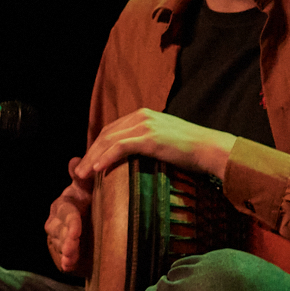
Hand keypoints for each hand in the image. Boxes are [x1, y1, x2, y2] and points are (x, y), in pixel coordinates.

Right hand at [44, 157, 91, 273]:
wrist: (100, 222)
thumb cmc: (95, 199)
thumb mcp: (92, 187)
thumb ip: (84, 177)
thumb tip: (75, 160)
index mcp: (67, 202)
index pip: (65, 211)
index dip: (70, 221)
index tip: (77, 230)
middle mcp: (58, 218)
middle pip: (59, 229)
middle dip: (67, 237)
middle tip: (75, 243)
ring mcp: (59, 235)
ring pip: (59, 243)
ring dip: (66, 250)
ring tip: (72, 257)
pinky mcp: (63, 250)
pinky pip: (61, 257)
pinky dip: (65, 261)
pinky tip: (69, 266)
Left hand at [74, 110, 235, 185]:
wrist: (211, 148)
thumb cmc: (193, 150)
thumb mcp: (166, 140)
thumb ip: (149, 142)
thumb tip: (137, 158)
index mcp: (144, 115)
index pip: (112, 129)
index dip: (97, 146)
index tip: (88, 163)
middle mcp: (142, 116)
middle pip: (106, 134)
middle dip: (90, 153)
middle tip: (79, 172)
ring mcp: (145, 125)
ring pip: (109, 140)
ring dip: (92, 158)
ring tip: (82, 175)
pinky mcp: (150, 137)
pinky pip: (120, 147)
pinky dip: (106, 157)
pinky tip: (97, 169)